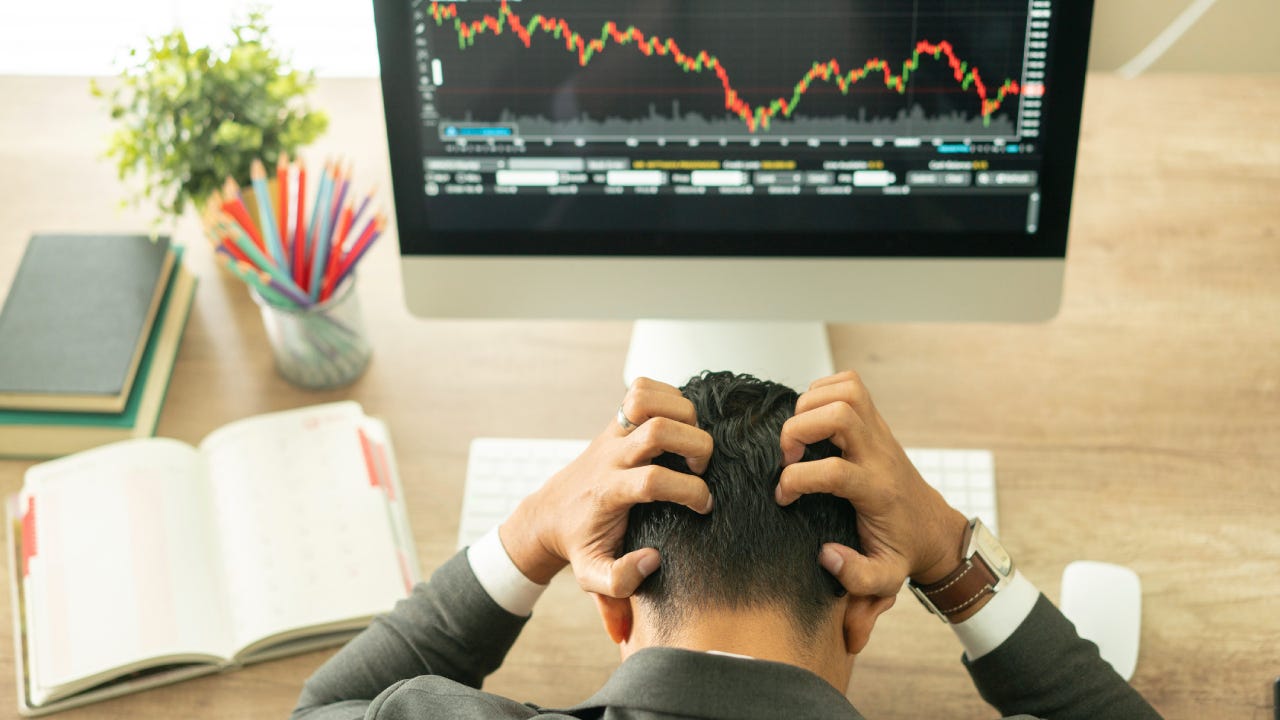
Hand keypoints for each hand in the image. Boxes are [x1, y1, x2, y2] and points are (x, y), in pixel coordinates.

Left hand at [500, 378, 713, 596]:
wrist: (549, 514)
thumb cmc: (579, 544)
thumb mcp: (592, 575)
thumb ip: (619, 582)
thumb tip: (652, 560)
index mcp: (609, 492)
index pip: (654, 480)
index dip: (689, 491)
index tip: (704, 506)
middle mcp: (611, 456)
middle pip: (658, 430)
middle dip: (695, 445)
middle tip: (701, 468)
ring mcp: (612, 434)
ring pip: (648, 399)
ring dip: (682, 414)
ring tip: (691, 441)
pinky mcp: (616, 421)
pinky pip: (642, 389)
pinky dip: (668, 396)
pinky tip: (678, 424)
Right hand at [775, 371, 968, 596]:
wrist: (933, 529)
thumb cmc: (903, 550)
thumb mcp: (885, 577)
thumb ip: (857, 576)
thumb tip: (826, 553)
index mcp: (878, 491)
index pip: (835, 471)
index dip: (797, 480)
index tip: (783, 497)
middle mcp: (880, 455)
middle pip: (840, 414)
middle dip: (799, 429)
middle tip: (787, 456)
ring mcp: (880, 433)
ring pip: (846, 391)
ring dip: (810, 405)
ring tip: (798, 437)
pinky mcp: (876, 422)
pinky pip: (850, 384)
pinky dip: (823, 390)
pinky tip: (812, 420)